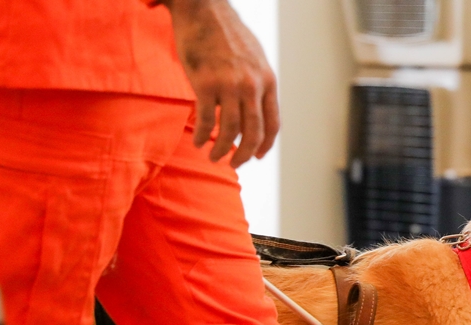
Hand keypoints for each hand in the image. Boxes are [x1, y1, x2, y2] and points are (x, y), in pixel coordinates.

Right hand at [163, 0, 279, 167]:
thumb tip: (256, 105)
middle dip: (243, 154)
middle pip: (253, 132)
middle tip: (233, 164)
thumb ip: (257, 82)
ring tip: (213, 156)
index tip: (256, 156)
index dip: (265, 145)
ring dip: (221, 149)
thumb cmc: (226, 33)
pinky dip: (202, 135)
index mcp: (267, 81)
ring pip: (229, 130)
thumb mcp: (254, 57)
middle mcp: (252, 85)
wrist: (204, 8)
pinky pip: (205, 119)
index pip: (273, 123)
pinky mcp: (205, 83)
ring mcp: (229, 85)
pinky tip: (197, 142)